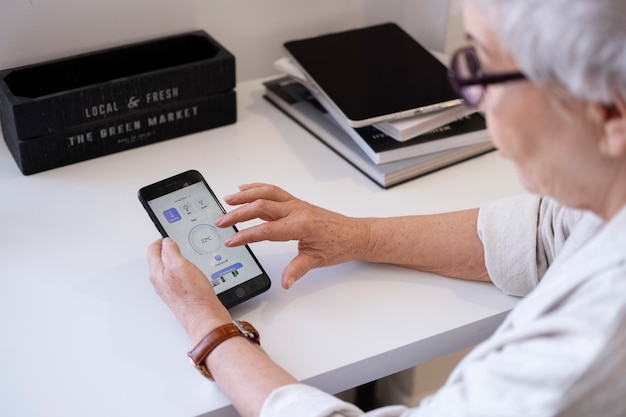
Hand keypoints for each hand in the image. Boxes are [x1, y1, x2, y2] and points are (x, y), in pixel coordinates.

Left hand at [147, 237, 231, 343]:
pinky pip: (178, 277)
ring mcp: (169, 289)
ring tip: (184, 254)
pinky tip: (192, 270)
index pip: (153, 249)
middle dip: (167, 248)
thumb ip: (171, 251)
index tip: (170, 235)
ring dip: (176, 259)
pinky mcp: (179, 294)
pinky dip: (183, 270)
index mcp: (157, 272)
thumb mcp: (181, 265)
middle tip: (177, 242)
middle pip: (159, 259)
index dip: (162, 240)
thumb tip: (167, 242)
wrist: (204, 318)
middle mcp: (160, 281)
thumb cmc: (193, 295)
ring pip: (169, 268)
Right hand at [214, 183, 369, 288]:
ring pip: (267, 193)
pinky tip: (246, 189)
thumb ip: (297, 270)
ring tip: (228, 199)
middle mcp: (297, 210)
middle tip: (221, 220)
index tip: (230, 240)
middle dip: (238, 212)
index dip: (245, 235)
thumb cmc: (340, 245)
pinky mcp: (297, 203)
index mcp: (301, 225)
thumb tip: (285, 282)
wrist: (355, 234)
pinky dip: (258, 188)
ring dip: (246, 195)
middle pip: (261, 206)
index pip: (266, 230)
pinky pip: (274, 191)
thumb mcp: (317, 260)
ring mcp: (296, 204)